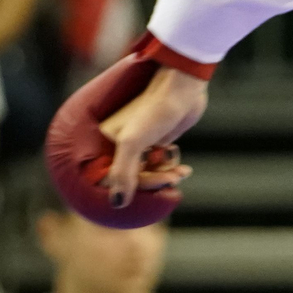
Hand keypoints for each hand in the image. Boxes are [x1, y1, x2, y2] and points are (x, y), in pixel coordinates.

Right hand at [98, 67, 205, 208]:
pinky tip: (184, 169)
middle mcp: (122, 146)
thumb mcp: (132, 143)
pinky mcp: (159, 140)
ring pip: (151, 172)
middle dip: (156, 180)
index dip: (139, 185)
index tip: (159, 179)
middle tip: (172, 177)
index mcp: (108, 145)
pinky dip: (173, 168)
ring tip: (181, 172)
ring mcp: (142, 144)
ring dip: (167, 175)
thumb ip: (123, 174)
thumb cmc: (153, 111)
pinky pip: (162, 164)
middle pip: (135, 178)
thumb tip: (117, 204)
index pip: (118, 179)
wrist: (181, 88)